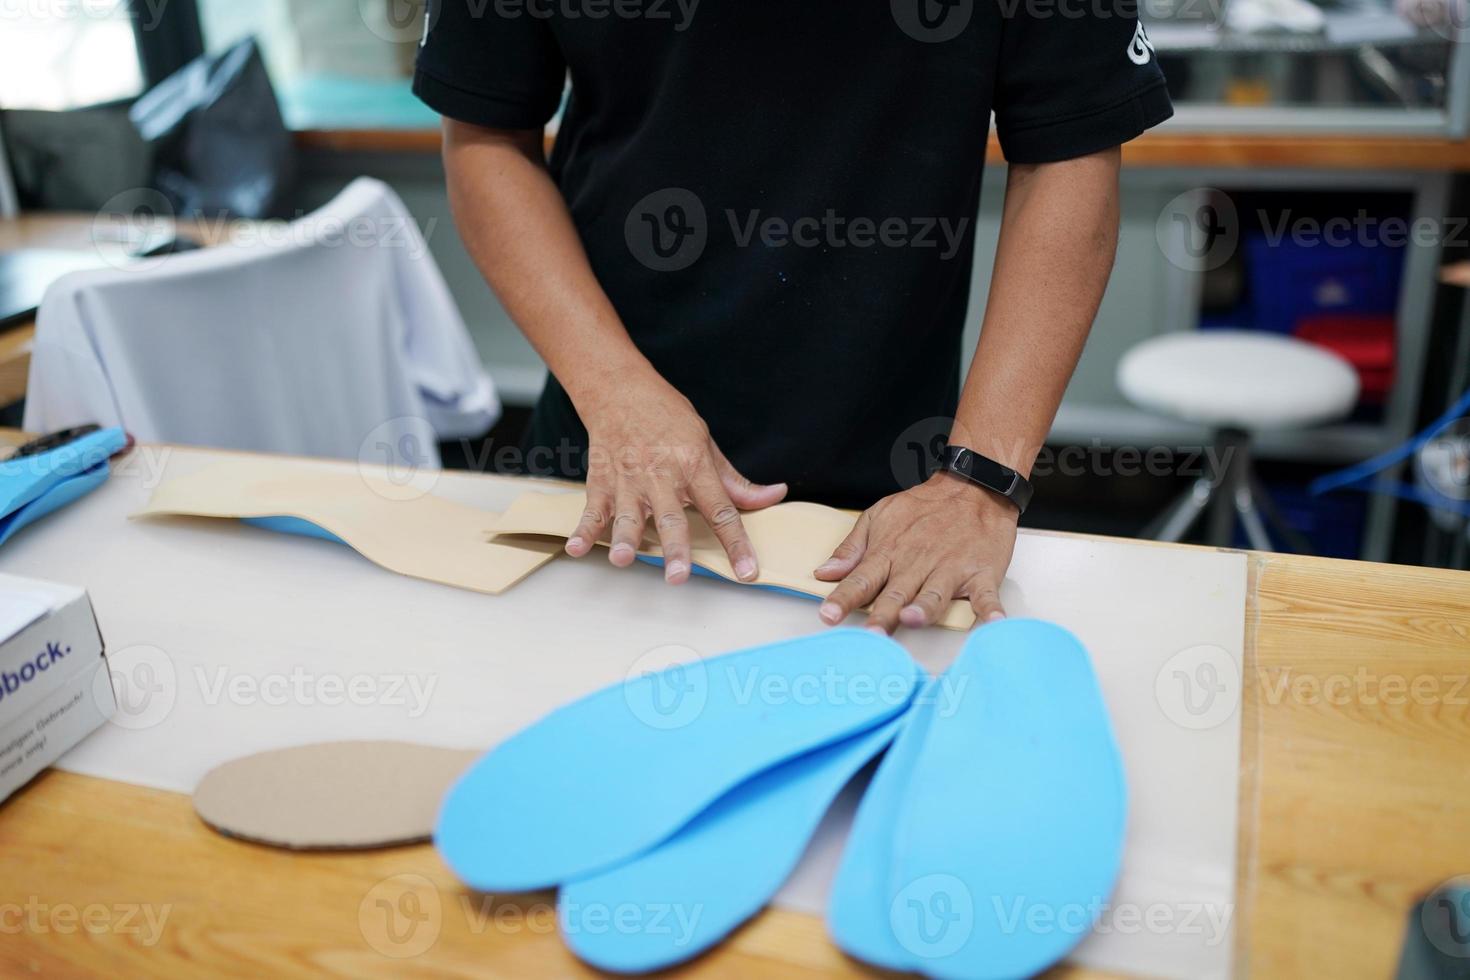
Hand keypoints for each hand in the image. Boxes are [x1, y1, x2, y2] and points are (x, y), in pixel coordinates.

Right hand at [565, 373, 787, 583]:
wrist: (620, 389)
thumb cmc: (667, 417)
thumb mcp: (707, 443)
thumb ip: (735, 481)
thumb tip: (773, 496)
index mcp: (694, 466)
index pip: (722, 510)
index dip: (736, 543)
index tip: (747, 572)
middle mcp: (662, 475)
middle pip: (671, 518)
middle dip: (675, 549)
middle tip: (678, 576)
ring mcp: (629, 479)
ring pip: (629, 515)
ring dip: (625, 538)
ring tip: (623, 559)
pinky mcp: (602, 481)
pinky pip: (592, 510)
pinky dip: (583, 530)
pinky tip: (576, 549)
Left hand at [814, 473, 1017, 631]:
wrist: (973, 487)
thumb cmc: (925, 508)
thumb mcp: (879, 517)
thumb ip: (851, 548)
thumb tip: (824, 573)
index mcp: (890, 552)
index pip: (862, 579)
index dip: (844, 598)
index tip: (828, 615)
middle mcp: (917, 563)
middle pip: (896, 593)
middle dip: (882, 614)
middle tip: (870, 636)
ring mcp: (951, 569)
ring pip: (934, 593)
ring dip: (924, 608)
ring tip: (913, 620)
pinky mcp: (981, 573)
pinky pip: (986, 596)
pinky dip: (991, 611)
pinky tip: (992, 624)